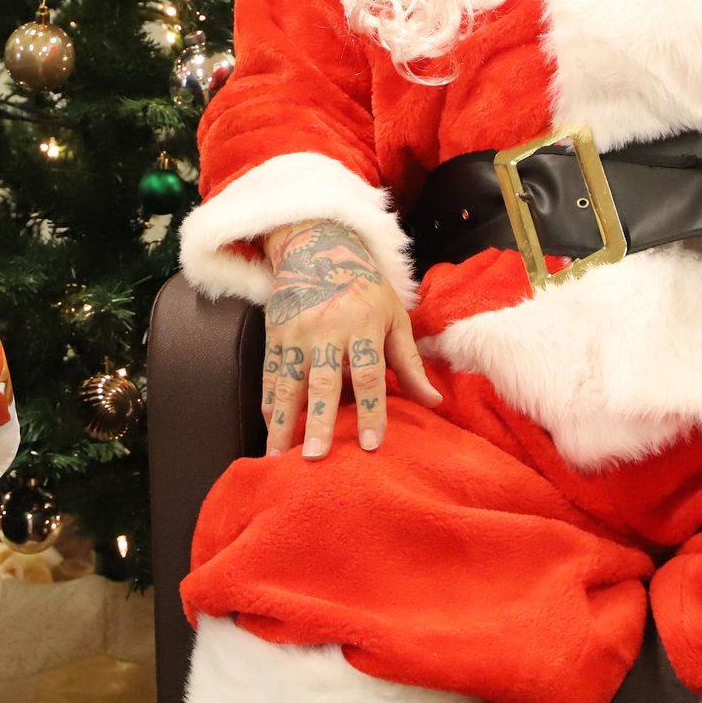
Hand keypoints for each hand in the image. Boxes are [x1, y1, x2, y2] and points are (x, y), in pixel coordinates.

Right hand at [260, 220, 441, 457]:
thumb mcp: (394, 316)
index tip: (372, 445)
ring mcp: (295, 332)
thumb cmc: (364, 288)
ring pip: (287, 382)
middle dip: (318, 420)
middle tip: (316, 456)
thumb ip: (409, 363)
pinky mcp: (274, 334)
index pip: (369, 374)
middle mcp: (326, 330)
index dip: (371, 410)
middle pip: (323, 381)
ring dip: (282, 421)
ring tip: (277, 455)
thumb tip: (434, 403)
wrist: (317, 246)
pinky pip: (269, 373)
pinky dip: (267, 402)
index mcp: (362, 324)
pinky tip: (268, 428)